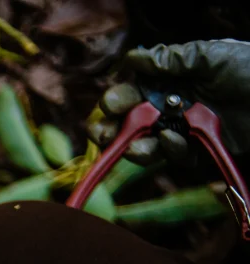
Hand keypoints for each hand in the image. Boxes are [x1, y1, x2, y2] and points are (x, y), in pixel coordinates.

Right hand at [88, 40, 249, 163]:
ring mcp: (183, 129)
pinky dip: (169, 150)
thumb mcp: (212, 56)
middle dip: (113, 130)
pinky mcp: (198, 149)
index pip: (133, 92)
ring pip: (147, 143)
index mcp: (171, 80)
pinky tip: (175, 139)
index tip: (110, 106)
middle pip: (131, 122)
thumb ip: (172, 59)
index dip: (117, 100)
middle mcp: (172, 106)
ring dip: (136, 147)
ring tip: (136, 146)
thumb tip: (133, 59)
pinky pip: (174, 155)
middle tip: (103, 136)